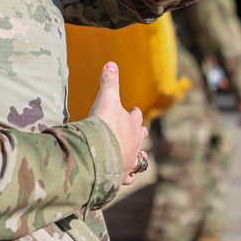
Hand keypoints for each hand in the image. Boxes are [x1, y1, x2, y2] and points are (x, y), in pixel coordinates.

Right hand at [88, 62, 148, 184]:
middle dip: (139, 133)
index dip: (134, 113)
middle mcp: (134, 143)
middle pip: (140, 137)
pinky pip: (127, 177)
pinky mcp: (121, 176)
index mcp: (132, 124)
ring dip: (137, 157)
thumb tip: (111, 63)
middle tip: (139, 131)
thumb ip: (109, 81)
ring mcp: (129, 161)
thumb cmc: (105, 124)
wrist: (100, 152)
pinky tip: (126, 178)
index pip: (135, 116)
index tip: (133, 110)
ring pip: (138, 159)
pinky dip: (127, 176)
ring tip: (137, 157)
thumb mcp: (106, 98)